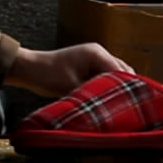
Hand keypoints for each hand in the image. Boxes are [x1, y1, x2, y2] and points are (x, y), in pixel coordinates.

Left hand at [4, 43, 133, 97]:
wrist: (29, 69)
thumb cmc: (48, 75)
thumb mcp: (73, 87)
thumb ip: (95, 93)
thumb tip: (112, 104)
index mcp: (97, 54)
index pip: (121, 72)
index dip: (128, 88)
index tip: (133, 105)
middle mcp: (99, 53)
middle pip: (123, 72)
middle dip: (126, 88)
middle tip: (129, 108)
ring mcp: (95, 59)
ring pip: (115, 76)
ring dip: (116, 89)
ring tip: (120, 107)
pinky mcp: (89, 67)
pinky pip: (105, 78)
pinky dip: (108, 88)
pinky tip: (108, 102)